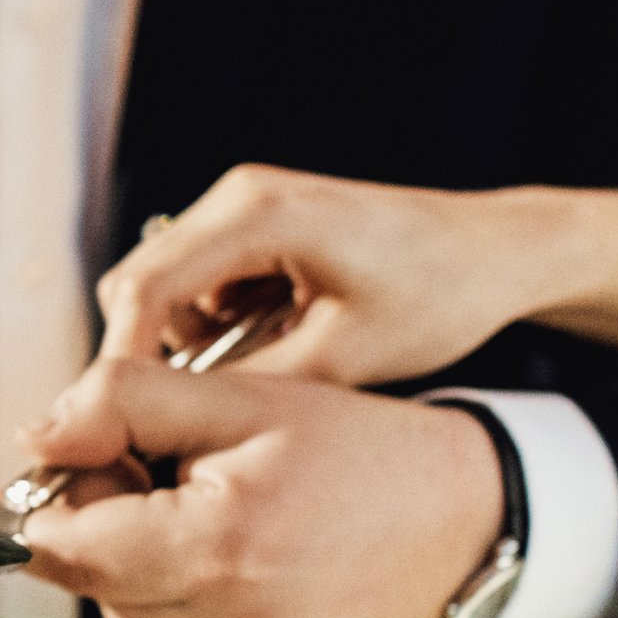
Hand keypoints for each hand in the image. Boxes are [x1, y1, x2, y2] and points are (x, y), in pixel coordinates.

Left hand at [21, 359, 502, 617]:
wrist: (471, 528)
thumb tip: (36, 436)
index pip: (64, 544)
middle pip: (91, 579)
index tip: (60, 466)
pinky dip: (181, 603)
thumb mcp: (243, 397)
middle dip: (105, 520)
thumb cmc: (361, 454)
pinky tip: (240, 562)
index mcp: (219, 548)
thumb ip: (122, 404)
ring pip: (126, 616)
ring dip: (140, 564)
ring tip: (216, 515)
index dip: (47, 500)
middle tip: (167, 470)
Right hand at [98, 165, 564, 385]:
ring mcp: (246, 207)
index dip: (121, 360)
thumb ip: (254, 384)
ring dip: (191, 342)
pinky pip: (201, 285)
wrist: (497, 252)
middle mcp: (240, 197)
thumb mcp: (345, 358)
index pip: (145, 289)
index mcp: (257, 214)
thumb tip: (179, 417)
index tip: (120, 420)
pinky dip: (218, 327)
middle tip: (189, 412)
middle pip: (139, 284)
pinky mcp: (257, 227)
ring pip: (166, 289)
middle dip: (151, 353)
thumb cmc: (441, 293)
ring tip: (262, 372)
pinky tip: (275, 346)